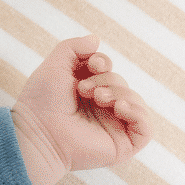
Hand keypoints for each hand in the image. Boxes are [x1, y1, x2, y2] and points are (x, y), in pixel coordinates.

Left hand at [10, 36, 154, 184]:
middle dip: (107, 80)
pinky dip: (138, 113)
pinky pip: (146, 128)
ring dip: (120, 93)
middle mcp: (101, 109)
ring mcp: (113, 126)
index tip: (93, 64)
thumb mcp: (55, 65)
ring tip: (99, 98)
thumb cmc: (41, 100)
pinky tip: (119, 107)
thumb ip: (73, 47)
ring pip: (135, 102)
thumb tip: (96, 39)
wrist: (38, 130)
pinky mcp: (123, 145)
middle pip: (121, 83)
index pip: (108, 70)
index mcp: (87, 91)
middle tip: (84, 89)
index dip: (104, 62)